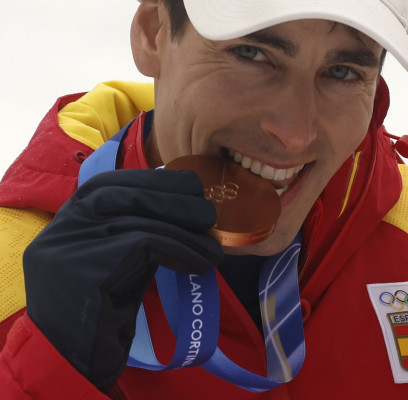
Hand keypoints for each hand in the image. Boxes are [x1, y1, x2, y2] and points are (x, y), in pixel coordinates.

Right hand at [23, 168, 223, 391]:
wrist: (76, 358)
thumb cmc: (105, 308)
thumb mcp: (118, 257)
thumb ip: (136, 227)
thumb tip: (187, 199)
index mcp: (66, 219)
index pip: (111, 182)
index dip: (156, 180)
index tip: (191, 187)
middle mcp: (62, 227)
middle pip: (125, 194)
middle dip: (174, 199)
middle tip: (210, 214)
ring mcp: (69, 247)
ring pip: (141, 221)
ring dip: (187, 233)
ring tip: (214, 249)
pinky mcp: (86, 269)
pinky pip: (146, 245)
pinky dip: (181, 251)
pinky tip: (201, 264)